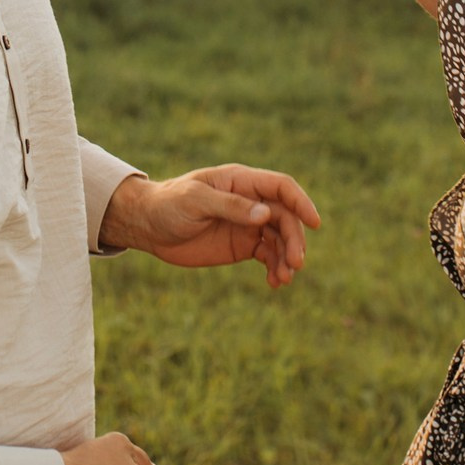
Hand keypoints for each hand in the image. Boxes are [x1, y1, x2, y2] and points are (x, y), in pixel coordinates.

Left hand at [97, 165, 321, 287]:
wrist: (149, 226)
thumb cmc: (169, 204)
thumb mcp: (195, 201)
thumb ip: (230, 206)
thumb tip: (264, 215)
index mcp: (241, 181)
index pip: (281, 188)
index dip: (301, 202)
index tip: (315, 223)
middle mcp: (250, 201)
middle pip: (285, 218)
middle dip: (294, 240)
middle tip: (295, 264)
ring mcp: (248, 224)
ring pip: (280, 240)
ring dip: (287, 258)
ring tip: (284, 279)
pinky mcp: (242, 245)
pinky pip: (268, 256)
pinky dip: (275, 268)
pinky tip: (275, 283)